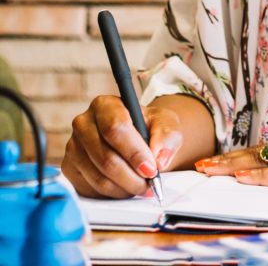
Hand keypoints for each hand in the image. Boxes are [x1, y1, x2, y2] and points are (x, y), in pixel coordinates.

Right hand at [61, 95, 182, 198]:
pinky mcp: (70, 169)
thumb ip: (166, 137)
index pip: (115, 128)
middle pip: (105, 157)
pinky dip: (114, 193)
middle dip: (132, 176)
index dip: (134, 152)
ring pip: (99, 177)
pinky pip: (91, 189)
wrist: (138, 137)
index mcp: (105, 105)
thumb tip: (160, 160)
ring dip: (125, 188)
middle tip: (150, 184)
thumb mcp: (165, 124)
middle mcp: (83, 123)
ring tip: (142, 187)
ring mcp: (73, 147)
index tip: (151, 168)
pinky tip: (127, 188)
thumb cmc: (150, 127)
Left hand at [195, 129, 267, 188]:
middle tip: (200, 165)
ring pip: (263, 160)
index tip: (218, 161)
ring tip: (208, 169)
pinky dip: (260, 176)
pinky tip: (242, 178)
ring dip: (233, 165)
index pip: (267, 150)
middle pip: (258, 152)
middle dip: (227, 159)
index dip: (240, 156)